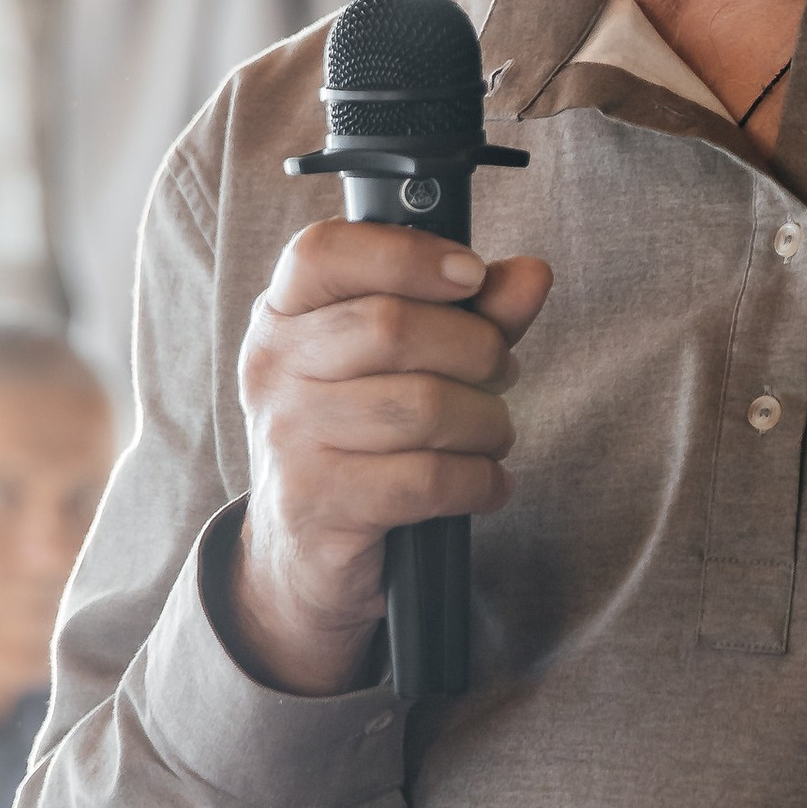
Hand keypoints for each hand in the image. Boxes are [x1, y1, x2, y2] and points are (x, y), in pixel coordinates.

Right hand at [229, 222, 552, 695]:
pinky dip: (479, 481)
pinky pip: (427, 478)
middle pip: (391, 326)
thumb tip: (533, 275)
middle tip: (499, 372)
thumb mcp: (404, 364)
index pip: (324, 252)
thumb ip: (469, 315)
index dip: (408, 253)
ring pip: (422, 406)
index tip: (471, 275)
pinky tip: (486, 484)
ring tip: (491, 434)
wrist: (302, 555)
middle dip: (475, 348)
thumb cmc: (362, 439)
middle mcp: (273, 368)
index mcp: (283, 315)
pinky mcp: (318, 503)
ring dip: (486, 422)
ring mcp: (288, 437)